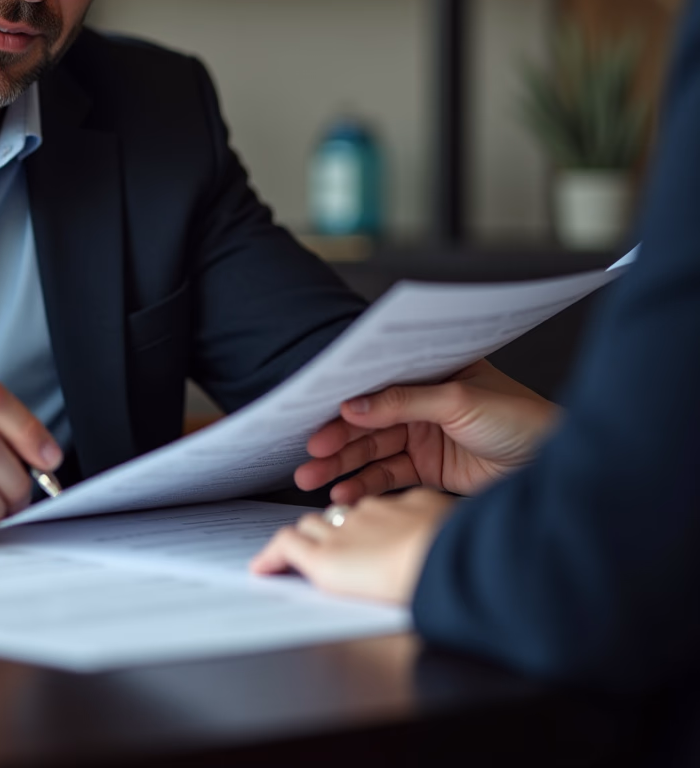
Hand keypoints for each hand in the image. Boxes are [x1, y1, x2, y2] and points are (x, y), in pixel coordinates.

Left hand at [249, 489, 455, 604]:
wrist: (444, 556)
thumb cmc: (464, 548)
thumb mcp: (460, 528)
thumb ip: (445, 525)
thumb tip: (451, 536)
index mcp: (409, 504)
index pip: (377, 507)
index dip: (369, 520)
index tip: (371, 533)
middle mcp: (372, 511)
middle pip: (342, 511)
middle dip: (334, 524)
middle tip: (333, 542)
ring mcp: (345, 530)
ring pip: (314, 525)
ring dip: (308, 537)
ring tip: (302, 551)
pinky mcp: (324, 555)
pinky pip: (288, 547)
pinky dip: (273, 557)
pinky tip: (264, 568)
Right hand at [294, 359, 559, 502]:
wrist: (557, 466)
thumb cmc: (522, 419)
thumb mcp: (459, 400)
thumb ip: (403, 402)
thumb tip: (354, 405)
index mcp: (428, 373)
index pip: (376, 384)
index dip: (344, 400)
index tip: (314, 413)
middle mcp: (420, 404)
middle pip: (367, 422)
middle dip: (335, 439)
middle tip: (309, 456)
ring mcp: (423, 437)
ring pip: (371, 451)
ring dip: (342, 465)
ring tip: (313, 480)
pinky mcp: (428, 469)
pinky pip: (387, 476)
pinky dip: (364, 485)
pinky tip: (344, 492)